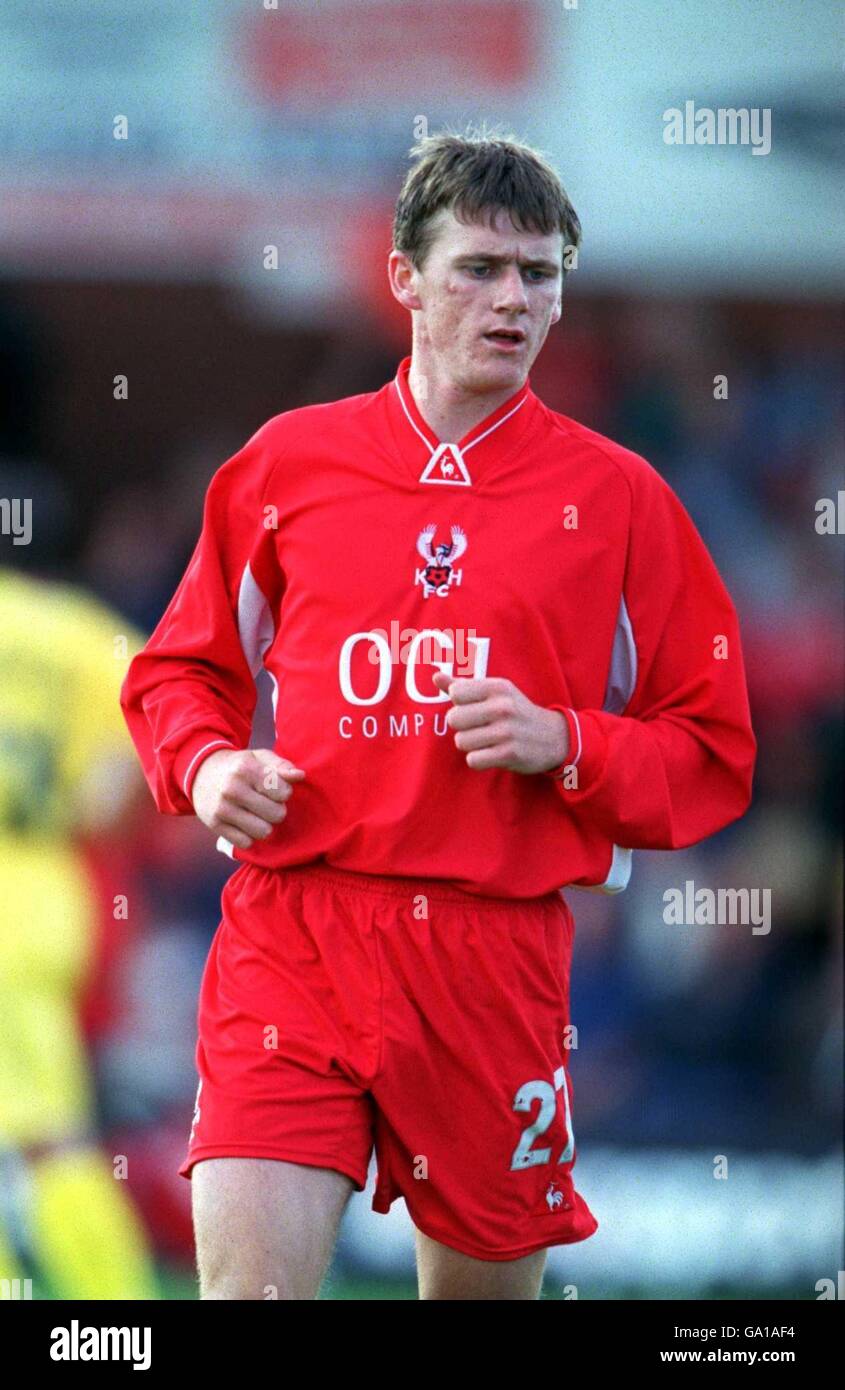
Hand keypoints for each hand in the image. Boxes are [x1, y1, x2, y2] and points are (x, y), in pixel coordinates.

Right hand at [191, 747, 305, 848]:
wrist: (201, 773)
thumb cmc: (239, 766)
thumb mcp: (259, 758)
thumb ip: (281, 766)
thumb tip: (300, 775)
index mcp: (246, 769)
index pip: (283, 792)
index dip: (284, 792)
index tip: (275, 789)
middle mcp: (233, 789)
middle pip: (277, 815)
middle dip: (277, 810)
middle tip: (267, 803)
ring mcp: (222, 809)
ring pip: (263, 832)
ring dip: (265, 825)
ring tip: (257, 814)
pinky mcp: (215, 825)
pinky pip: (246, 843)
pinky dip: (249, 836)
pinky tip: (244, 823)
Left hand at [432, 672, 568, 774]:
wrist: (553, 737)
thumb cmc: (515, 712)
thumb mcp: (495, 693)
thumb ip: (463, 686)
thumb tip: (435, 677)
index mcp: (497, 687)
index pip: (456, 693)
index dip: (460, 704)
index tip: (474, 708)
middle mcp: (502, 707)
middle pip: (453, 719)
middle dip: (462, 727)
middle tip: (479, 728)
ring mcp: (507, 731)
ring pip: (461, 741)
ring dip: (470, 745)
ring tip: (487, 741)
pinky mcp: (509, 754)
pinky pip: (473, 760)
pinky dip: (478, 760)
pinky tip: (491, 754)